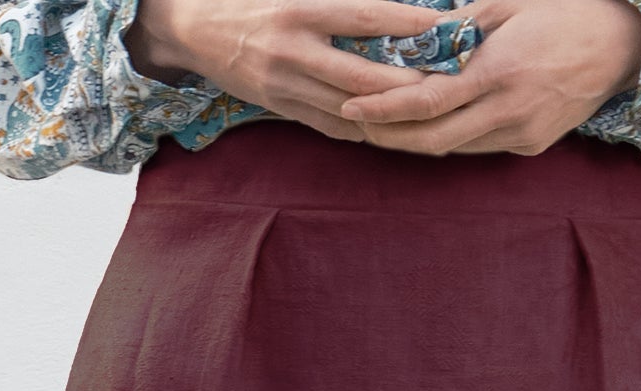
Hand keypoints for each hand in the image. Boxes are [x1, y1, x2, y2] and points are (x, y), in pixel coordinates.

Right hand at [125, 0, 479, 143]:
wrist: (193, 30)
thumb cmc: (250, 1)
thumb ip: (336, 2)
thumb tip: (385, 10)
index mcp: (300, 10)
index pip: (363, 16)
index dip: (405, 23)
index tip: (441, 26)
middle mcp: (292, 51)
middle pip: (361, 75)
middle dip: (405, 83)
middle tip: (446, 84)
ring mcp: (284, 86)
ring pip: (347, 107)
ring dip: (389, 113)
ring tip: (427, 112)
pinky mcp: (280, 108)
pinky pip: (328, 124)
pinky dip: (362, 126)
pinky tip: (390, 127)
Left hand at [338, 0, 640, 153]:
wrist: (623, 42)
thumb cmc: (564, 9)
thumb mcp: (509, 4)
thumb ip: (458, 29)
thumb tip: (409, 42)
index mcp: (500, 69)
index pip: (428, 101)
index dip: (384, 108)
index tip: (352, 106)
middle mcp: (509, 109)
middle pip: (432, 140)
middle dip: (389, 136)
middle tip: (357, 124)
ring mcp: (522, 133)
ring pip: (453, 149)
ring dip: (416, 140)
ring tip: (384, 124)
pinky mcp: (531, 146)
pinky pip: (479, 147)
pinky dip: (451, 137)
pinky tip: (432, 125)